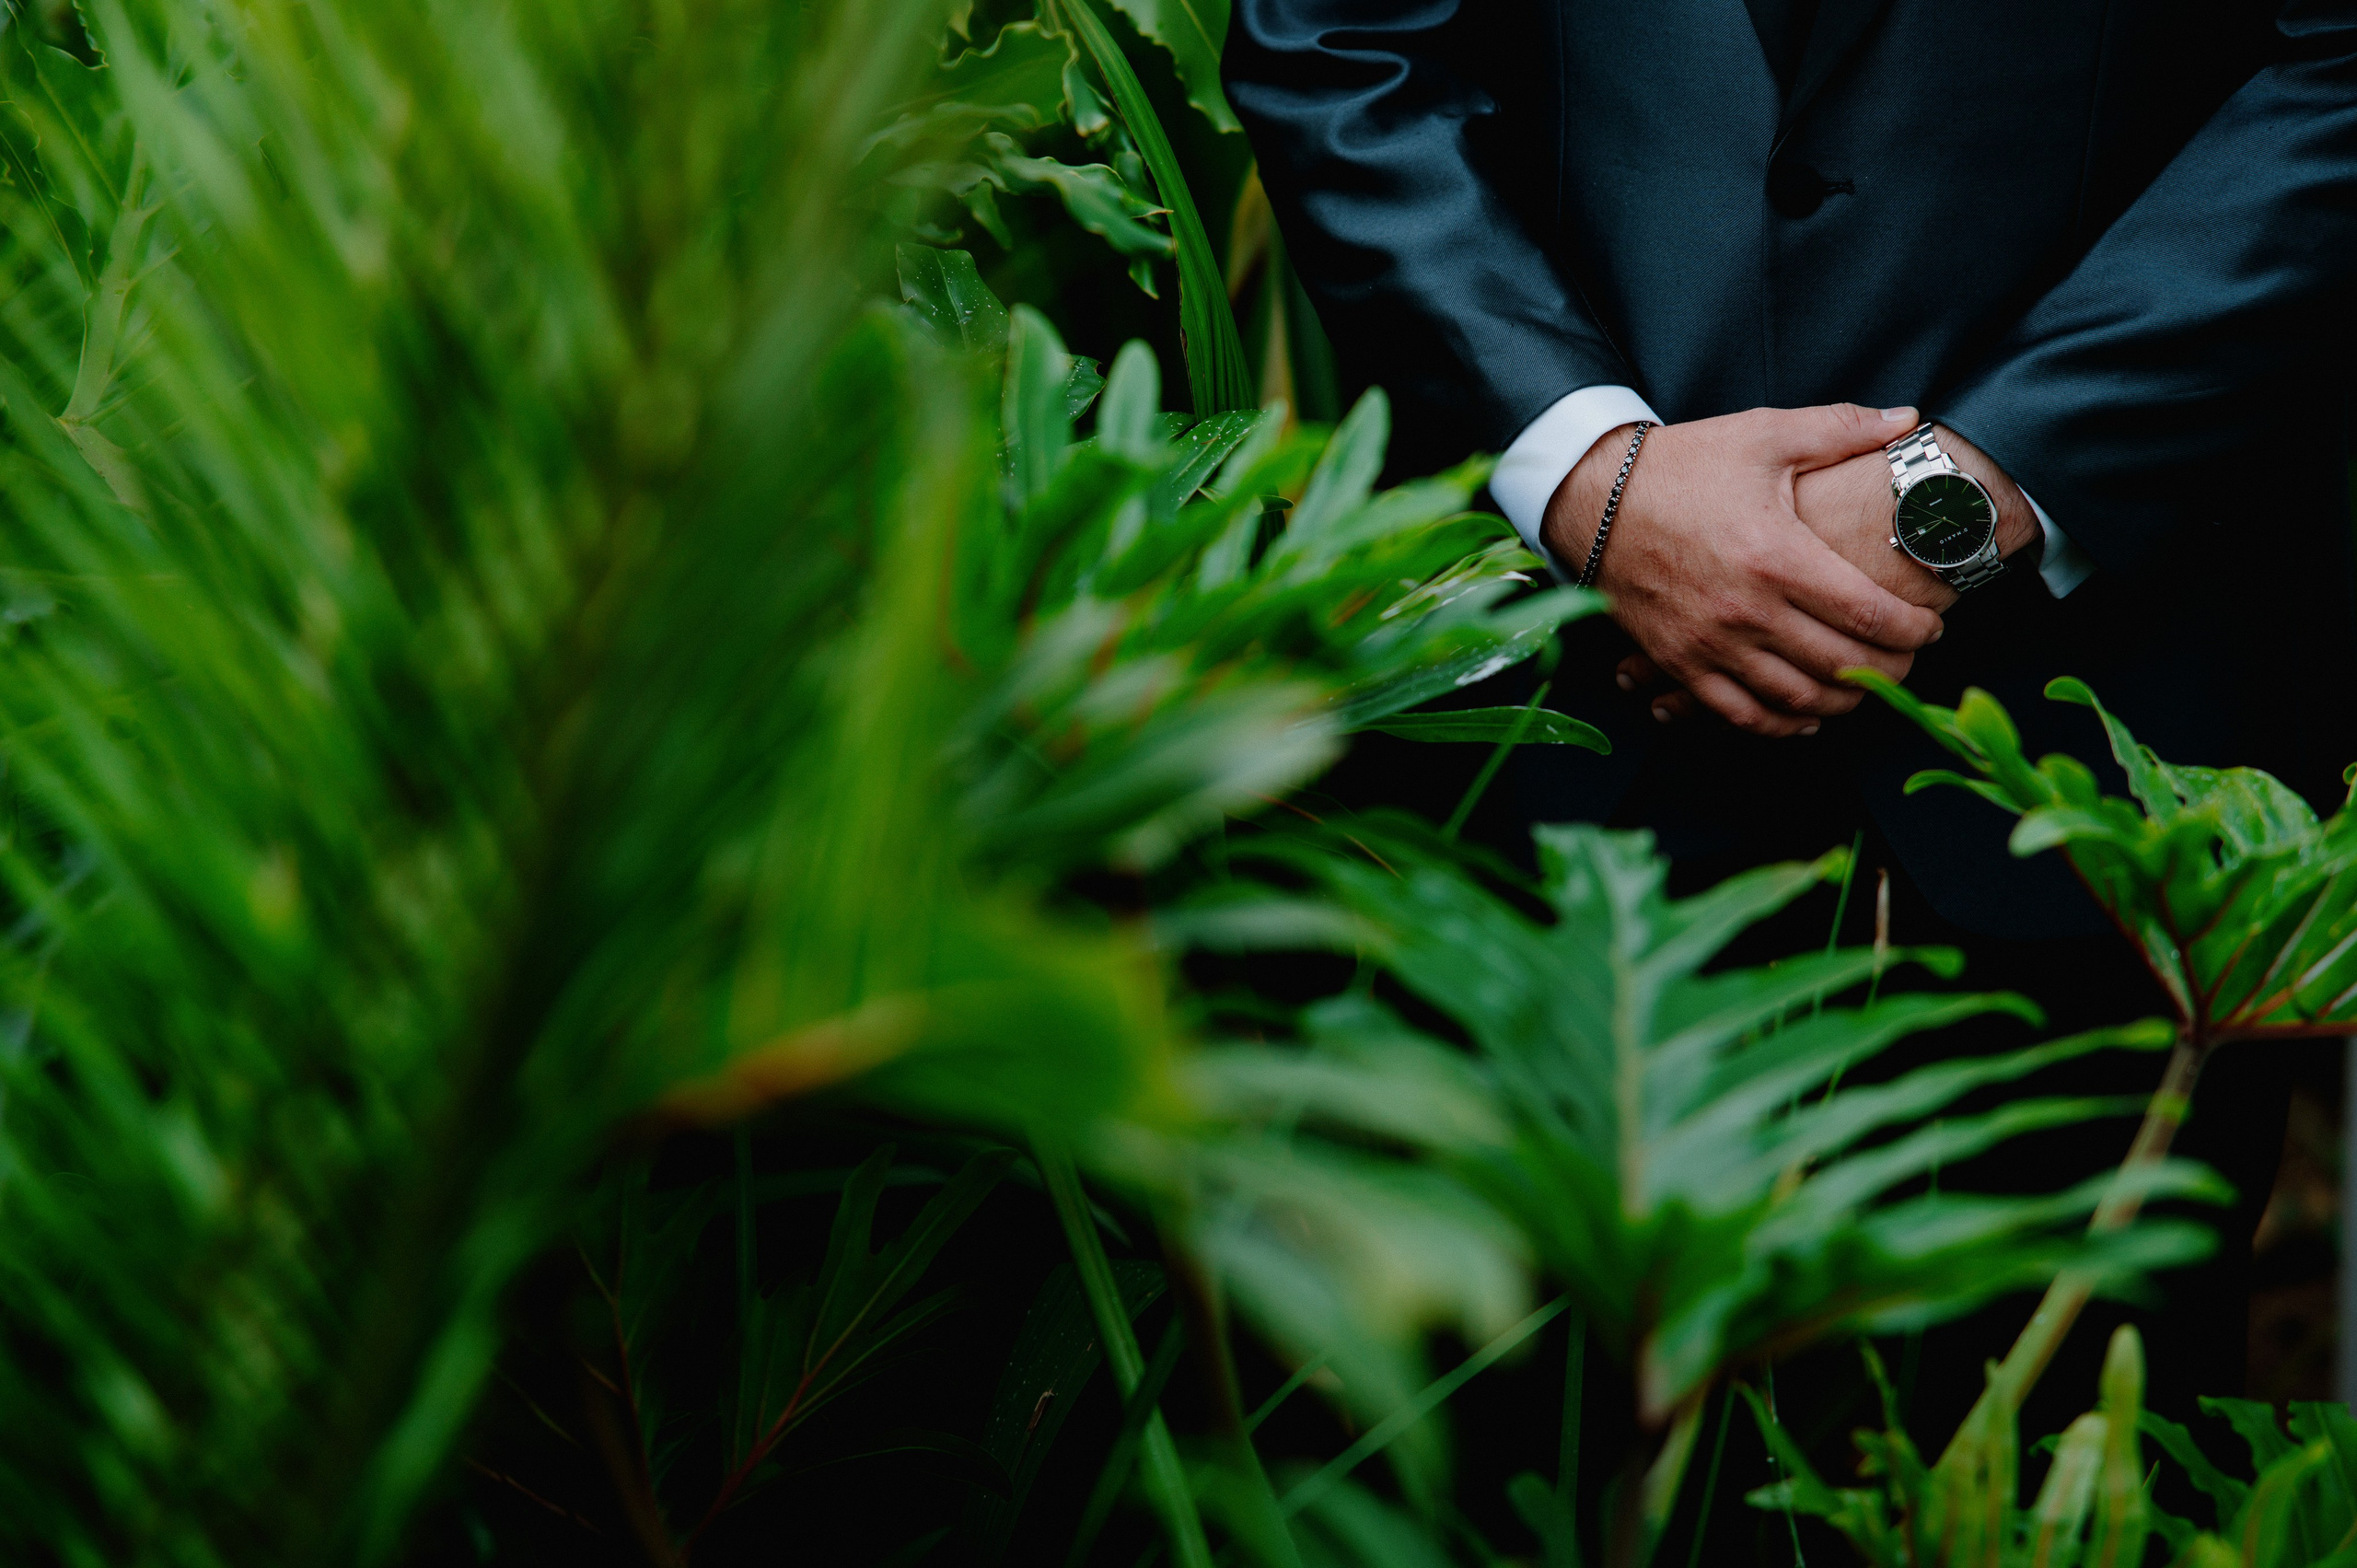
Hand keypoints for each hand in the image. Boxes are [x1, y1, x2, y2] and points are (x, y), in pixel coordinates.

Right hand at [1620, 423, 2040, 721]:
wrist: (1593, 500)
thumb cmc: (1682, 466)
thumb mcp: (1762, 435)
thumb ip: (1841, 429)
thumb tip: (1909, 419)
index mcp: (1777, 556)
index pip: (1869, 614)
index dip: (1913, 631)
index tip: (1931, 627)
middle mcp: (1746, 611)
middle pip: (1842, 666)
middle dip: (1890, 671)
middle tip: (1908, 662)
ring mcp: (1709, 644)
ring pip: (1796, 699)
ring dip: (1842, 702)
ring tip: (1864, 687)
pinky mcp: (1678, 662)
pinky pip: (1739, 713)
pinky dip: (1781, 723)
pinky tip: (1806, 716)